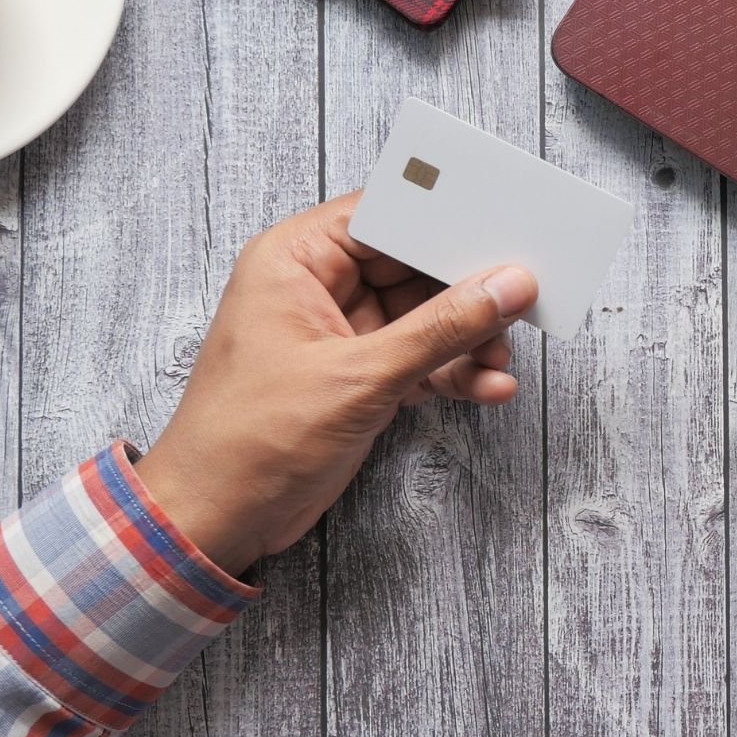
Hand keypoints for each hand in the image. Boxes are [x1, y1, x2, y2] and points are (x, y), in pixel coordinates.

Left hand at [133, 192, 537, 575]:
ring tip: (502, 358)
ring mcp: (339, 336)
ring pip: (423, 318)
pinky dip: (453, 373)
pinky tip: (488, 386)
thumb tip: (505, 286)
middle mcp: (317, 289)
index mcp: (295, 260)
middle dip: (467, 290)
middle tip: (521, 299)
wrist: (215, 520)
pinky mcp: (356, 379)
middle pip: (412, 267)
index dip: (444, 221)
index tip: (502, 230)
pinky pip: (419, 360)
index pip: (384, 217)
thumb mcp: (359, 376)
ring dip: (467, 339)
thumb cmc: (250, 440)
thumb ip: (440, 329)